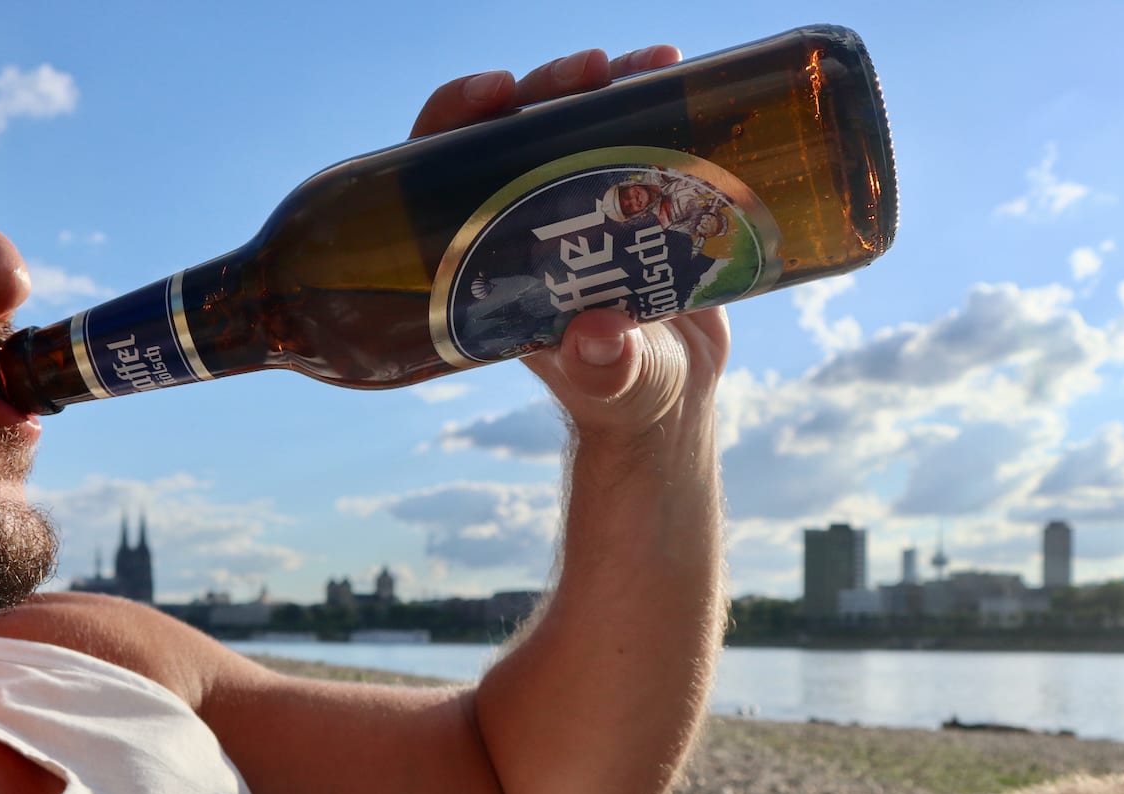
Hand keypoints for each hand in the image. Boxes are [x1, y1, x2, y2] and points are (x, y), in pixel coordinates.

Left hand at [408, 46, 730, 447]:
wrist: (669, 402)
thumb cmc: (624, 398)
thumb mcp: (614, 388)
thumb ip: (605, 370)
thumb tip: (600, 337)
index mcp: (490, 257)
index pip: (443, 171)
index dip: (456, 120)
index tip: (495, 93)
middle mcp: (525, 220)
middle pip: (514, 129)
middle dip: (546, 87)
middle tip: (592, 70)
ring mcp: (580, 204)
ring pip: (574, 121)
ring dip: (607, 82)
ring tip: (654, 61)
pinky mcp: (634, 199)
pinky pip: (633, 134)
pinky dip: (654, 99)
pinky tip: (679, 72)